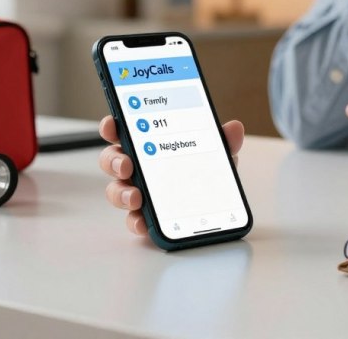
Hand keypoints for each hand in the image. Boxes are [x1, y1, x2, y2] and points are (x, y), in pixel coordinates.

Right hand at [97, 115, 244, 234]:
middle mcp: (139, 168)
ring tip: (136, 197)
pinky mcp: (145, 217)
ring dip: (121, 193)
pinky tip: (143, 221)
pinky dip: (136, 221)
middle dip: (114, 160)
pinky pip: (134, 219)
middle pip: (113, 160)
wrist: (213, 209)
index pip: (125, 131)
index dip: (113, 126)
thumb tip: (234, 127)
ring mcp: (138, 192)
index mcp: (151, 145)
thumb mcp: (216, 154)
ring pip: (117, 191)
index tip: (113, 125)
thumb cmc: (204, 173)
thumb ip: (222, 141)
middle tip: (126, 164)